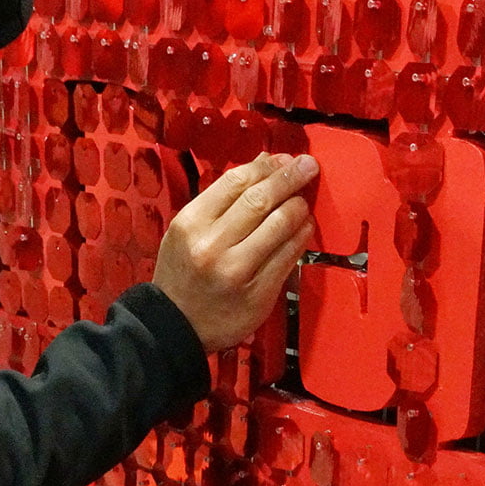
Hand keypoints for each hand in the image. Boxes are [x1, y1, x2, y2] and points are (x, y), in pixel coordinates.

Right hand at [151, 152, 318, 353]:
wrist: (176, 326)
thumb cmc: (183, 273)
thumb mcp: (188, 230)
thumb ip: (222, 199)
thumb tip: (264, 163)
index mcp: (192, 223)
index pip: (236, 181)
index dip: (266, 166)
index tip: (283, 159)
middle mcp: (213, 245)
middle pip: (261, 199)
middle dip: (290, 178)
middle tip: (308, 166)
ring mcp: (238, 271)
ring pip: (280, 225)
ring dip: (299, 207)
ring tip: (303, 201)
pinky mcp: (259, 294)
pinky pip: (289, 256)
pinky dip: (301, 235)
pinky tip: (304, 227)